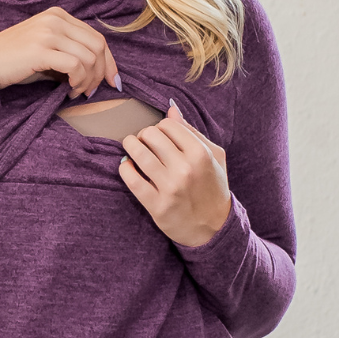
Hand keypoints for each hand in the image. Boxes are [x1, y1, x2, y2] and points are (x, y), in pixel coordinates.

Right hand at [0, 7, 119, 98]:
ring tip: (76, 91)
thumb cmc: (15, 62)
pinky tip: (68, 90)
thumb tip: (98, 71)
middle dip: (102, 72)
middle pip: (98, 45)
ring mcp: (48, 32)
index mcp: (58, 15)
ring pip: (89, 57)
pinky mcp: (41, 49)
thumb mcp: (46, 49)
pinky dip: (78, 81)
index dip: (109, 61)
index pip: (96, 36)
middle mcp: (55, 19)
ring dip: (88, 80)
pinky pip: (75, 65)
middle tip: (91, 91)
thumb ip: (70, 52)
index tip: (112, 81)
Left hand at [118, 102, 231, 246]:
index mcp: (201, 154)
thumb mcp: (214, 157)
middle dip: (144, 135)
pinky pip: (131, 179)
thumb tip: (171, 109)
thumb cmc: (212, 188)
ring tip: (131, 148)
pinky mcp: (157, 205)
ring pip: (138, 153)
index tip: (158, 135)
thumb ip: (193, 132)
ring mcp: (170, 188)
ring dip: (130, 146)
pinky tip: (127, 166)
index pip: (168, 124)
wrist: (213, 228)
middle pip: (151, 135)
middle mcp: (185, 169)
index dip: (159, 127)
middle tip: (143, 142)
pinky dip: (125, 168)